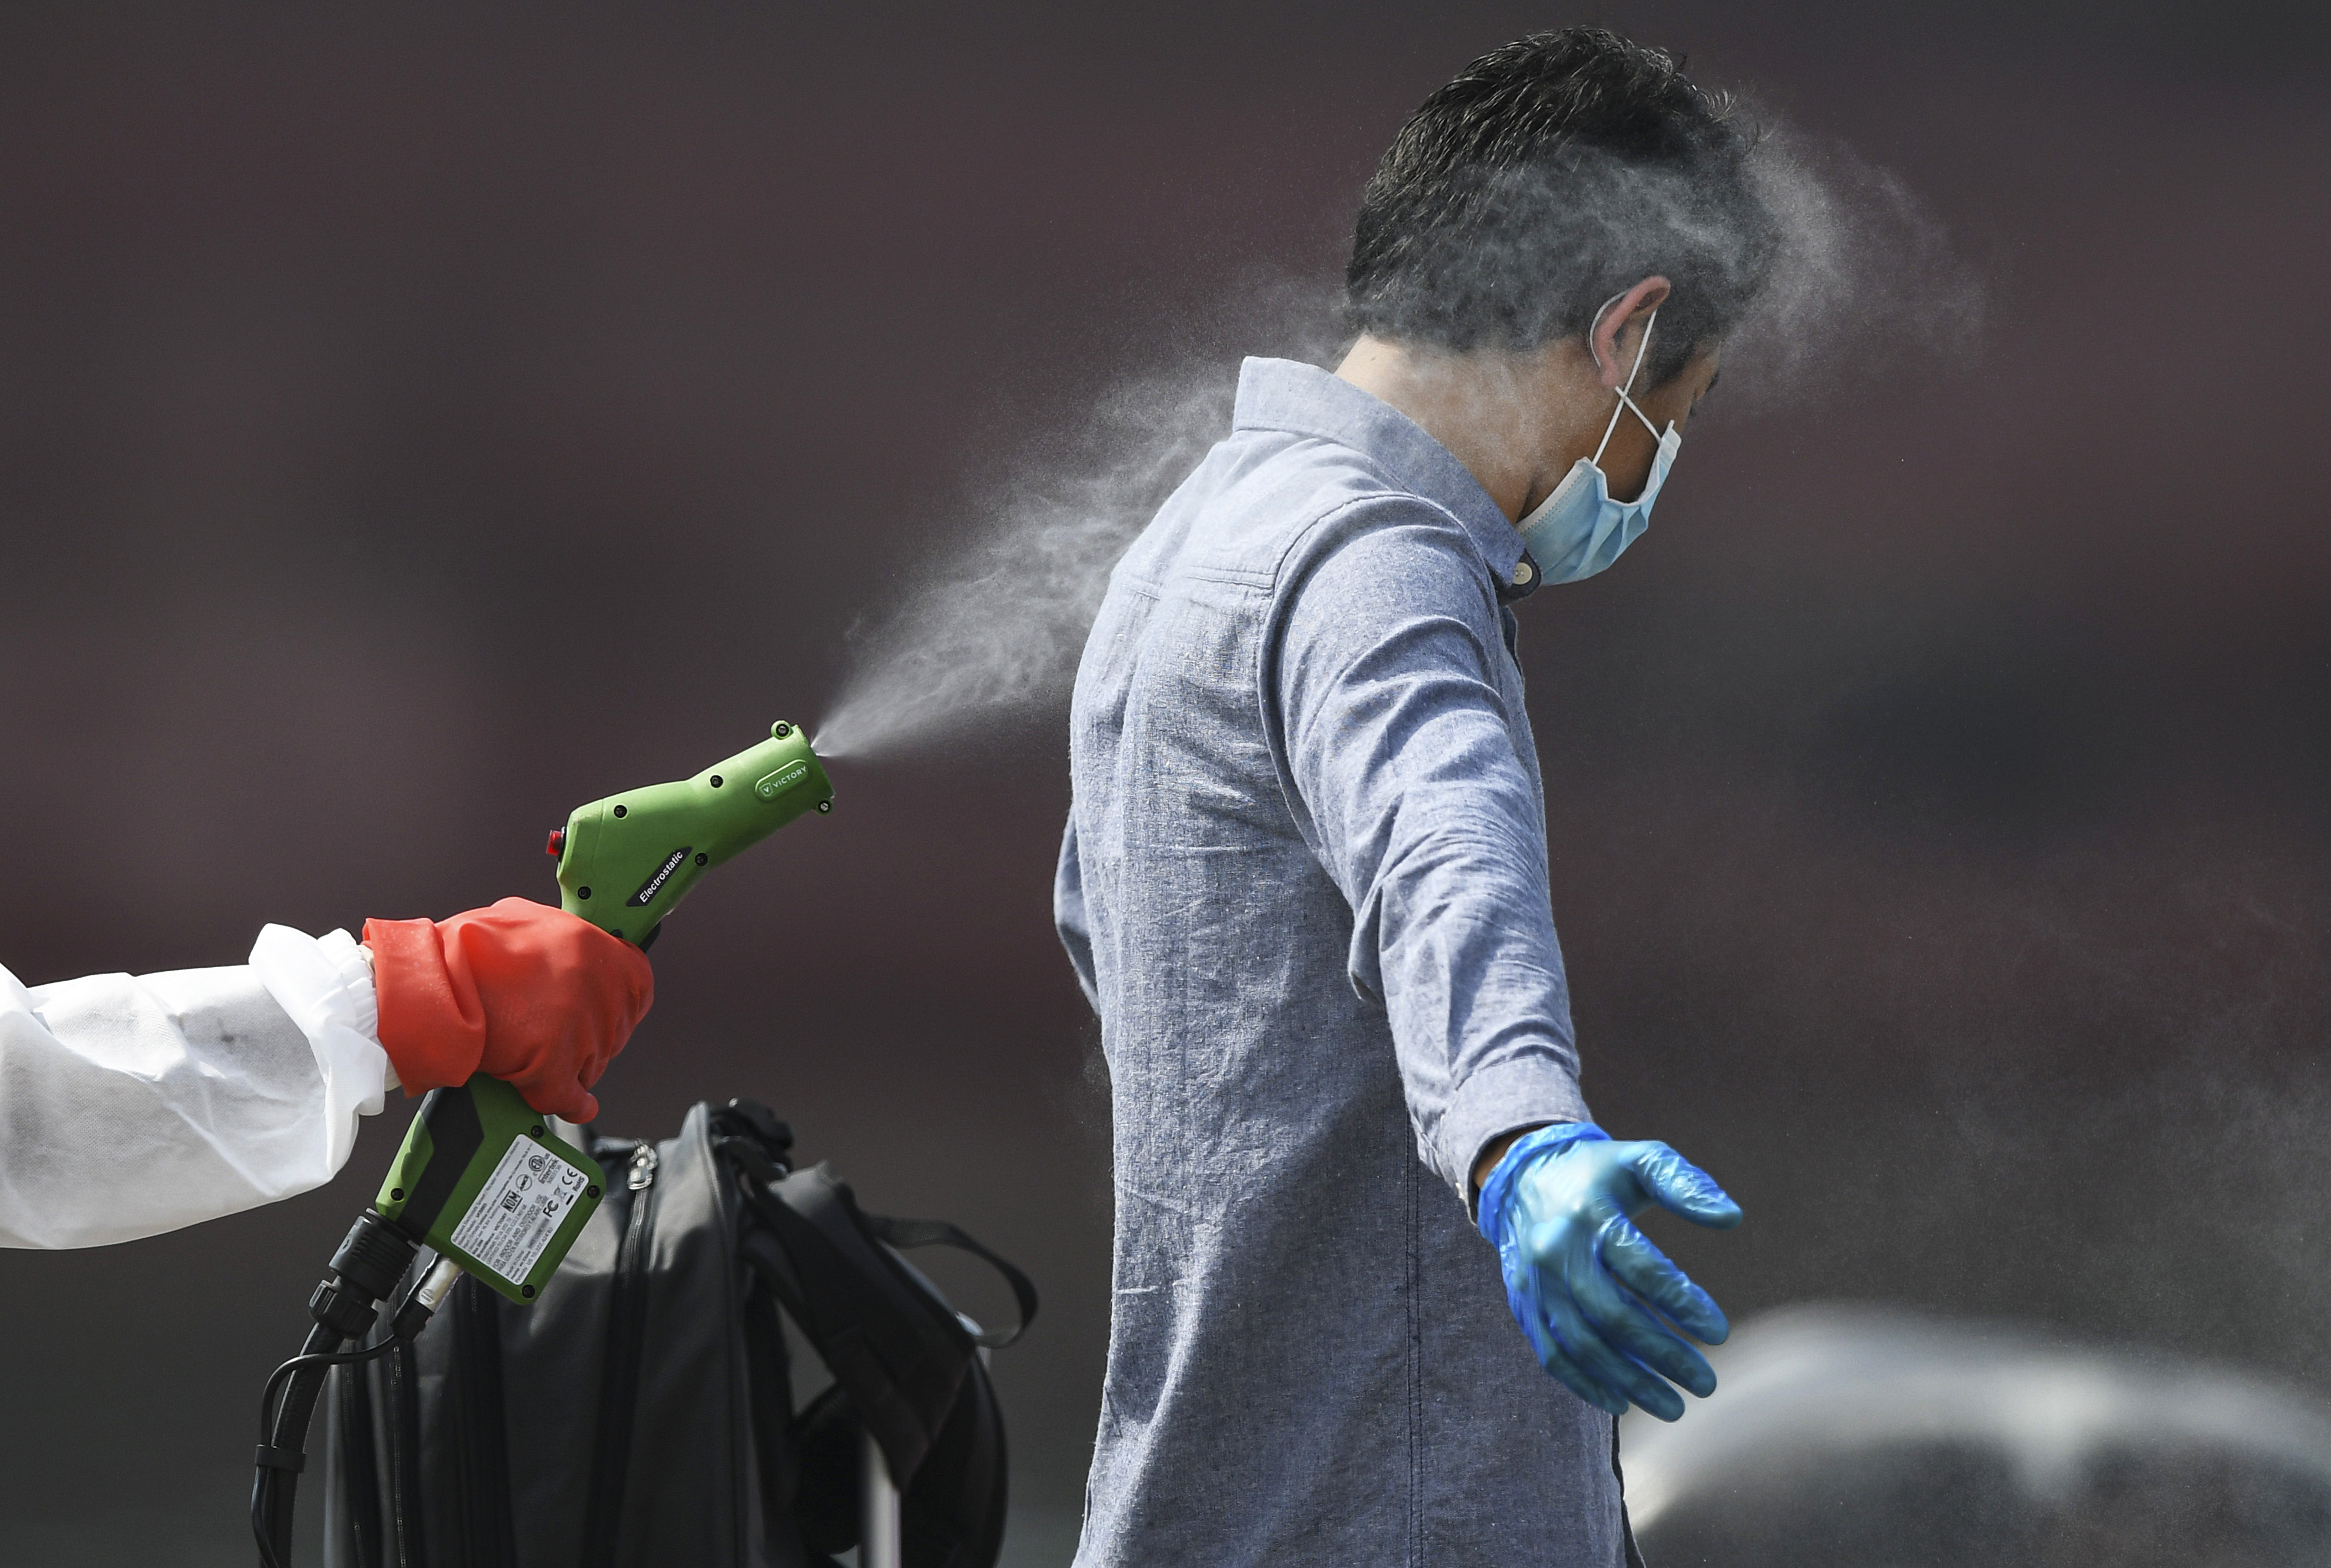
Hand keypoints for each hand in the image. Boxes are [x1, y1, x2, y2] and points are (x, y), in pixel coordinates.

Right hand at [362, 898, 654, 1121]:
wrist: (427, 985)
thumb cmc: (462, 952)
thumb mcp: (522, 920)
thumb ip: (559, 938)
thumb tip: (571, 949)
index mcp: (592, 947)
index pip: (637, 985)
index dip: (617, 1001)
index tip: (603, 1008)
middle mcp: (594, 987)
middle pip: (615, 1029)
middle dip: (591, 1036)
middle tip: (559, 1033)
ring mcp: (578, 1029)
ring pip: (594, 1062)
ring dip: (575, 1065)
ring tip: (542, 1056)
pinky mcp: (553, 1066)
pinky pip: (573, 1095)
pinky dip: (572, 1103)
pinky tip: (572, 1104)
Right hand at [1478, 1124, 1740, 1420]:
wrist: (1522, 1176)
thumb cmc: (1599, 1173)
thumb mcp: (1641, 1161)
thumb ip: (1686, 1185)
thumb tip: (1732, 1217)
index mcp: (1588, 1212)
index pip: (1641, 1267)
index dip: (1683, 1303)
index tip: (1719, 1332)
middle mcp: (1555, 1250)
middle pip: (1613, 1315)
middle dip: (1664, 1355)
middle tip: (1706, 1383)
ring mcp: (1534, 1282)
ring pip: (1583, 1344)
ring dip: (1631, 1382)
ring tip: (1675, 1406)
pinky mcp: (1523, 1305)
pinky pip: (1551, 1354)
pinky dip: (1585, 1385)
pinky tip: (1621, 1403)